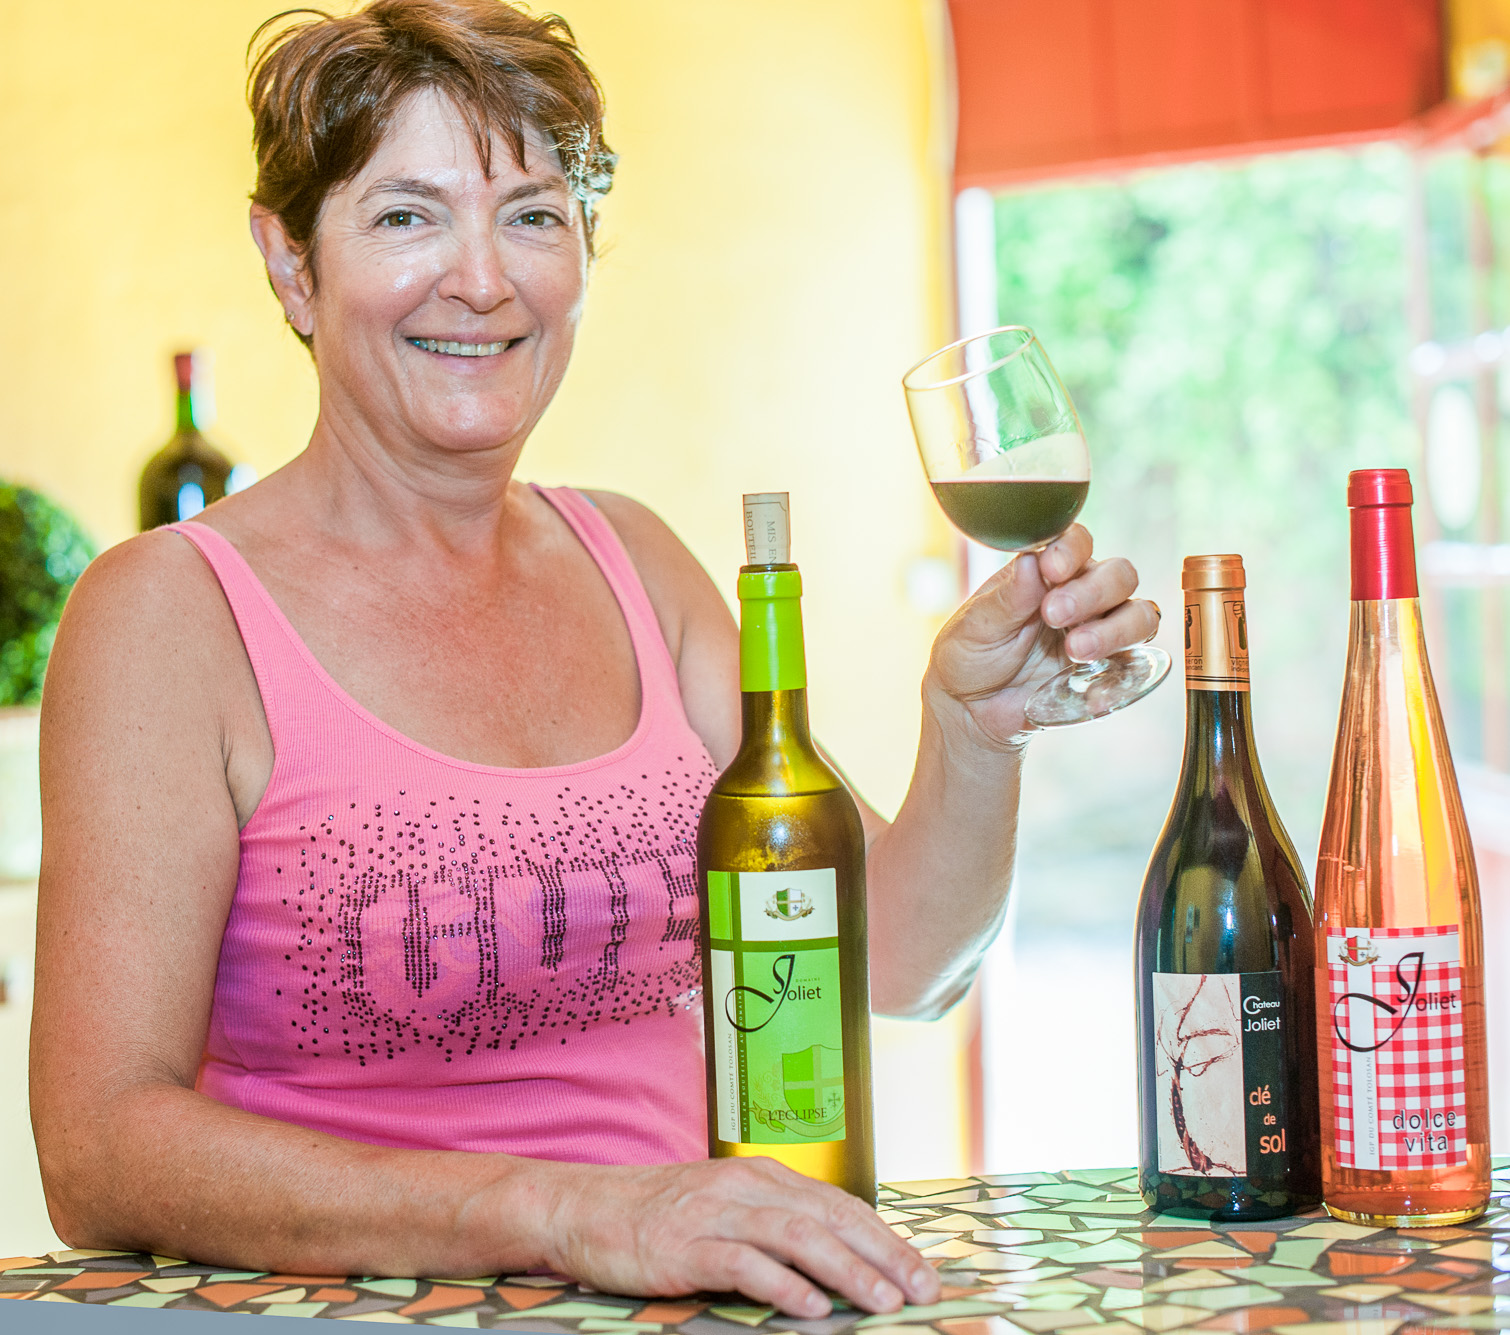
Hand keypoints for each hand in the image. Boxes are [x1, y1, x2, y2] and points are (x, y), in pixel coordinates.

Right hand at [538, 1156, 939, 1316]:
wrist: (586, 1207)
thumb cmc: (661, 1214)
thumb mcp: (726, 1205)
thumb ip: (776, 1221)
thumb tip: (840, 1257)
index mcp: (763, 1177)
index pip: (840, 1204)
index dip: (886, 1237)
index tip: (923, 1271)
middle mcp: (746, 1188)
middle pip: (829, 1217)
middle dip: (883, 1255)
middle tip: (922, 1290)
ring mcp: (715, 1213)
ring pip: (796, 1236)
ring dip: (846, 1271)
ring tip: (882, 1302)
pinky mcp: (685, 1244)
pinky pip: (742, 1263)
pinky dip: (782, 1284)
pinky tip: (811, 1307)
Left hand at [926, 524, 1156, 745]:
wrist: (971, 711)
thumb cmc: (969, 657)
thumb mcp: (976, 627)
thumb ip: (1006, 599)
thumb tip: (1032, 561)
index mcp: (1045, 572)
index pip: (1076, 543)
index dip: (1071, 550)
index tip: (1052, 569)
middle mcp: (1080, 593)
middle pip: (1118, 574)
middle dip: (1091, 592)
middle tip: (1054, 615)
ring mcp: (1099, 629)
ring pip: (1139, 613)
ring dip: (1115, 628)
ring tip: (1076, 649)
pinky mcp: (1108, 667)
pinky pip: (1137, 658)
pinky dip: (1124, 662)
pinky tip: (1091, 676)